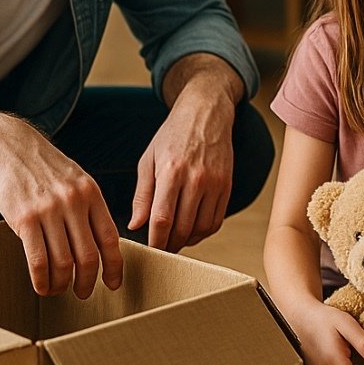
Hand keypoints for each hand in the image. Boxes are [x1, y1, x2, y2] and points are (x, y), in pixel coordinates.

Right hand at [0, 112, 122, 297]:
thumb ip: (89, 207)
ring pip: (62, 261)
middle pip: (88, 255)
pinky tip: (41, 286)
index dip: (114, 265)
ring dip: (62, 283)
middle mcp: (74, 203)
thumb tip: (101, 242)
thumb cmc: (45, 169)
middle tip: (84, 293)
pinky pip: (37, 259)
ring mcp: (49, 211)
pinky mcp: (24, 219)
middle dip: (87, 281)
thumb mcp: (77, 180)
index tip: (114, 283)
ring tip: (59, 290)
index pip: (110, 238)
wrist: (8, 149)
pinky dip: (41, 279)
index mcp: (92, 194)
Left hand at [129, 89, 234, 250]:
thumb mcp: (149, 160)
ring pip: (202, 227)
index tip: (150, 250)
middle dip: (170, 245)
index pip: (162, 219)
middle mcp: (196, 179)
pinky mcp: (227, 185)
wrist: (206, 114)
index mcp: (171, 172)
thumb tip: (136, 225)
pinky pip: (217, 219)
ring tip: (176, 241)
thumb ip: (142, 195)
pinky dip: (204, 232)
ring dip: (188, 241)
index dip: (156, 241)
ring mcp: (215, 183)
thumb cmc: (173, 135)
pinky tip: (193, 230)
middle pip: (183, 228)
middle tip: (161, 250)